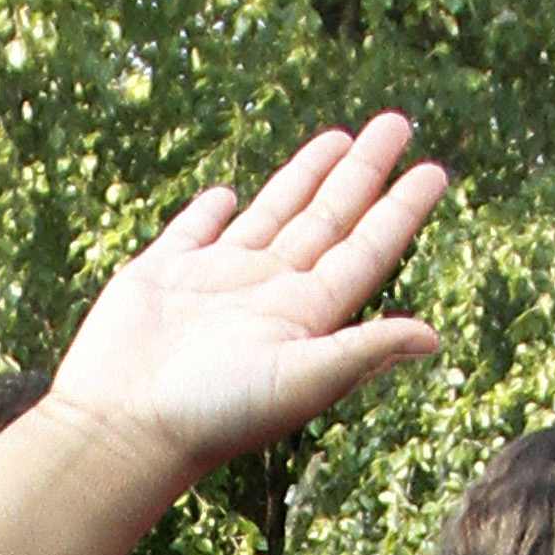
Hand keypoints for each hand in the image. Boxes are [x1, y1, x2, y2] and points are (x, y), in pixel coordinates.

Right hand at [48, 117, 448, 483]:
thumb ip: (361, 352)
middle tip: (394, 124)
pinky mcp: (158, 278)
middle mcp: (263, 295)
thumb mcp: (297, 381)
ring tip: (337, 138)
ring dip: (302, 178)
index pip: (364, 251)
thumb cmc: (210, 416)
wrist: (120, 430)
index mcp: (302, 317)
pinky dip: (209, 212)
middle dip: (360, 173)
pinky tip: (226, 195)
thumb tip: (434, 338)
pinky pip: (192, 233)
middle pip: (325, 220)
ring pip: (269, 215)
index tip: (434, 171)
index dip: (400, 211)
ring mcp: (211, 284)